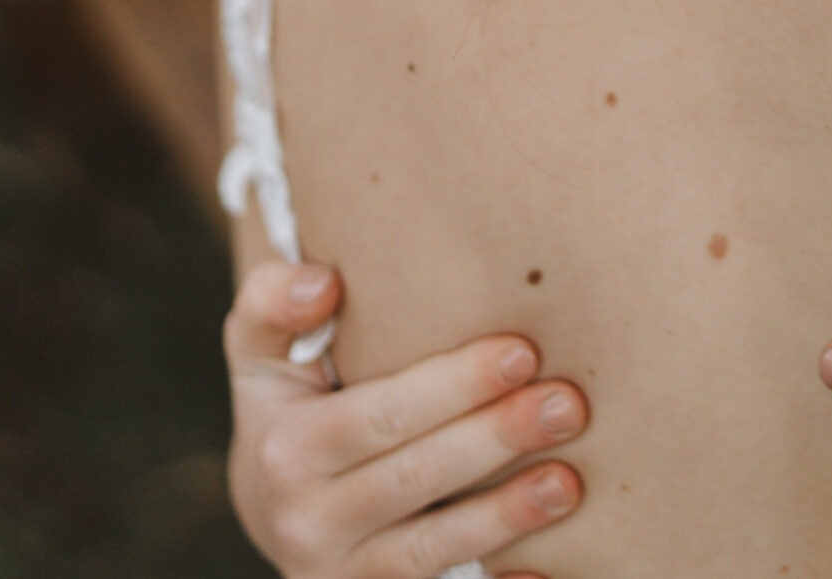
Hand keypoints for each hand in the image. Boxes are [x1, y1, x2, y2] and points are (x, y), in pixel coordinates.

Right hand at [226, 261, 590, 578]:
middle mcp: (307, 521)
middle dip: (495, 438)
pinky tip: (544, 575)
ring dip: (505, 516)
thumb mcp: (262, 358)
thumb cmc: (290, 408)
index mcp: (285, 449)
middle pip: (414, 478)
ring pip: (430, 549)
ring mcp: (341, 575)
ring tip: (569, 482)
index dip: (452, 386)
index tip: (522, 350)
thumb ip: (271, 306)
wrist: (277, 515)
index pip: (378, 415)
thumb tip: (323, 282)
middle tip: (568, 404)